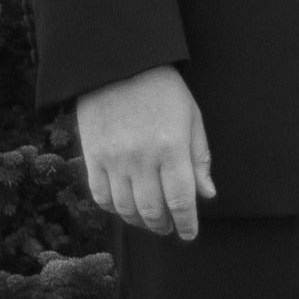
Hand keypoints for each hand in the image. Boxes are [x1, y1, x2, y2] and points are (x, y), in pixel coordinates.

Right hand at [75, 65, 214, 239]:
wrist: (119, 65)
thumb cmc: (162, 89)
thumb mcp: (191, 118)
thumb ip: (199, 158)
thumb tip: (206, 194)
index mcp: (171, 149)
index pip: (181, 201)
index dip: (186, 224)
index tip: (189, 234)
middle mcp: (142, 159)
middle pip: (152, 210)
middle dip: (163, 225)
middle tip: (169, 227)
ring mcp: (114, 159)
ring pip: (125, 208)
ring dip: (139, 221)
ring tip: (148, 220)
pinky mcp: (92, 156)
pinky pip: (101, 195)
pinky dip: (113, 208)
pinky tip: (124, 206)